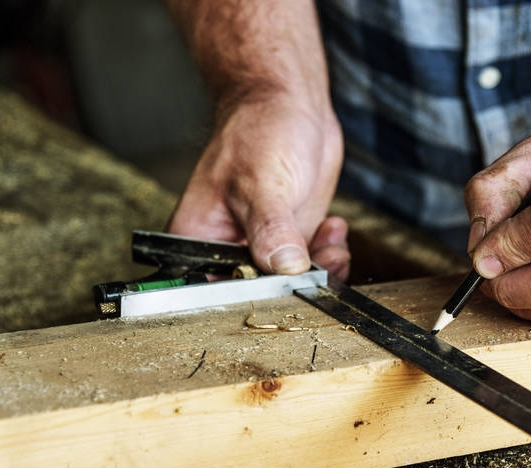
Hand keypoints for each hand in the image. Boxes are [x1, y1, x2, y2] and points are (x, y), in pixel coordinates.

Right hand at [167, 97, 349, 279]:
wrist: (290, 103)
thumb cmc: (257, 130)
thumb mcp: (261, 182)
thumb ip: (271, 229)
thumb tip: (285, 269)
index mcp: (197, 241)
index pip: (213, 293)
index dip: (249, 301)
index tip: (283, 293)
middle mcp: (226, 250)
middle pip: (256, 296)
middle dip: (293, 288)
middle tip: (316, 267)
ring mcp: (260, 247)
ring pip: (290, 285)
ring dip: (319, 271)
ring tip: (329, 241)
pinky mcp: (290, 240)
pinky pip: (311, 268)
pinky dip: (329, 256)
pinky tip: (333, 228)